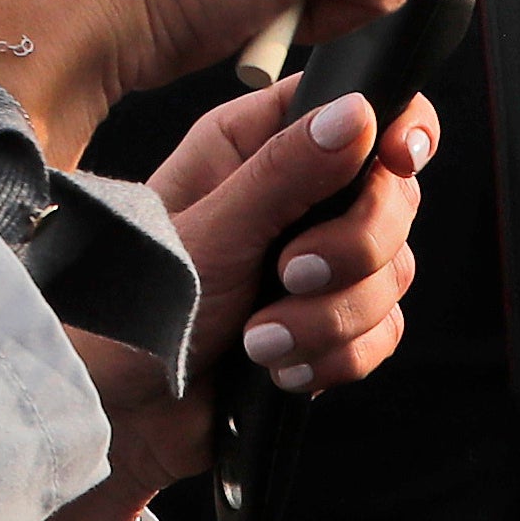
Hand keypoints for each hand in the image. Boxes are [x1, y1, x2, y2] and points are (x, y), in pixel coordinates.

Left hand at [23, 84, 438, 520]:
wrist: (123, 413)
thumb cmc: (136, 309)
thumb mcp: (209, 234)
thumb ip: (283, 172)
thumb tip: (358, 112)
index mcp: (254, 146)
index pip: (356, 106)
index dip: (395, 127)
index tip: (397, 160)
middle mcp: (293, 196)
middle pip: (394, 197)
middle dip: (353, 250)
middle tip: (288, 275)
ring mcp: (316, 263)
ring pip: (393, 272)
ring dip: (329, 319)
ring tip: (259, 341)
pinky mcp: (328, 325)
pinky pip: (383, 332)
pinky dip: (333, 357)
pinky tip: (277, 370)